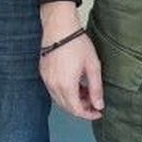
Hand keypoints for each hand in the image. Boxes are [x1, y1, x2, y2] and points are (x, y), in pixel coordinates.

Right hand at [40, 1, 103, 119]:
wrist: (59, 26)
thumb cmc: (76, 43)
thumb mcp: (93, 66)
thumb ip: (96, 89)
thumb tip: (99, 105)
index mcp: (66, 85)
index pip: (76, 110)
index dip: (88, 114)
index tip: (98, 112)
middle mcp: (53, 85)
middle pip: (67, 107)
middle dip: (82, 108)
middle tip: (94, 101)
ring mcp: (46, 79)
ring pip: (59, 99)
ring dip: (73, 100)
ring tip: (85, 89)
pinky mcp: (43, 73)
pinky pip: (53, 90)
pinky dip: (65, 92)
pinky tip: (74, 83)